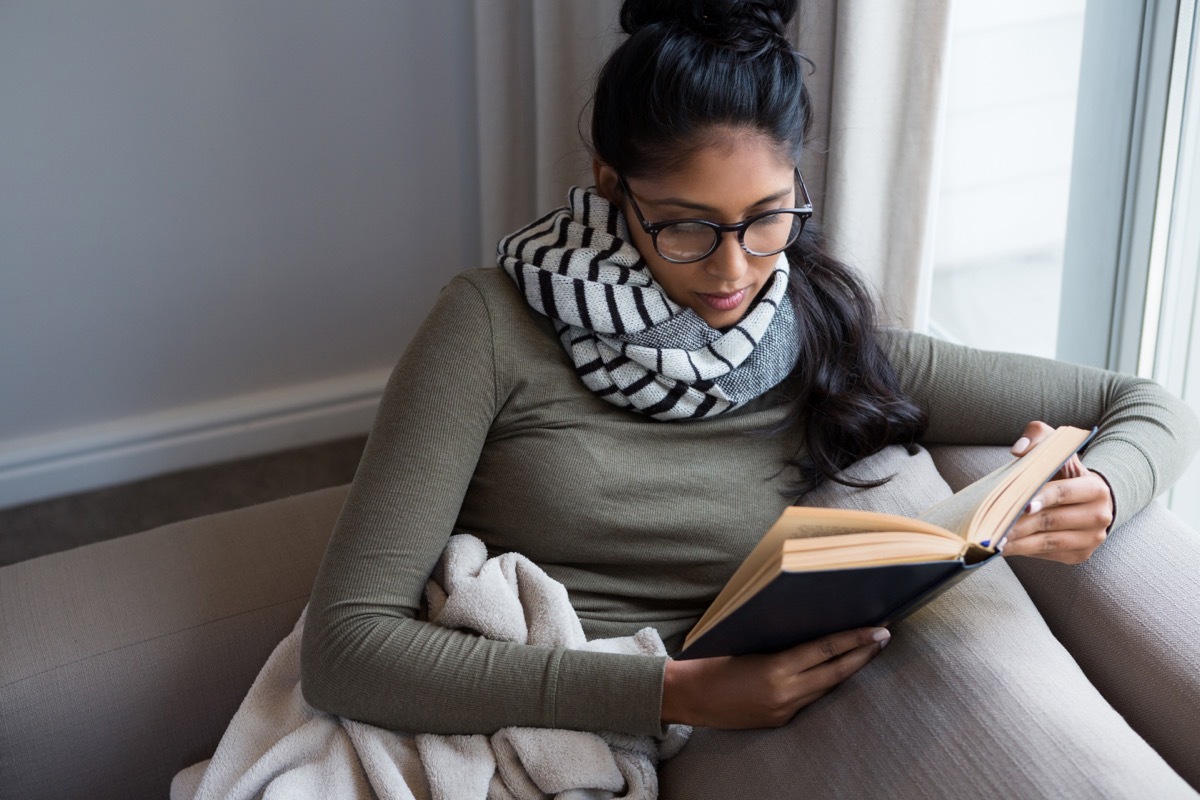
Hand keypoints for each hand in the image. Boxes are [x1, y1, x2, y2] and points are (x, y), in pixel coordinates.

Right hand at [661, 627, 889, 727]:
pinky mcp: (779, 720)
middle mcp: (785, 693)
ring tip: (866, 652)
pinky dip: (823, 683)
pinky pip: (809, 699)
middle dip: (862, 655)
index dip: (855, 640)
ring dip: (847, 669)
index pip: (825, 650)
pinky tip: (833, 671)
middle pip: (835, 673)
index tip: (878, 630)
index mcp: (775, 669)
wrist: (688, 697)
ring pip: (825, 688)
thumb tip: (811, 627)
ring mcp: (783, 710)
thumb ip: (779, 641)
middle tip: (885, 638)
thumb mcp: (747, 642)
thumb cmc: (711, 659)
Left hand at [1002, 420, 1113, 563]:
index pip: (1062, 493)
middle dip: (1019, 524)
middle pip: (1051, 521)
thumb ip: (1039, 437)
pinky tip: (1004, 547)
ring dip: (1017, 542)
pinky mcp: (1079, 555)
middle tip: (992, 527)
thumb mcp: (1056, 448)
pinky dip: (1023, 550)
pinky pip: (1047, 554)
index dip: (1040, 498)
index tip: (1020, 505)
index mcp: (1096, 488)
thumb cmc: (1063, 471)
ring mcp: (1091, 539)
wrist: (1085, 499)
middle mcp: (1100, 516)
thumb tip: (1019, 450)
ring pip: (1047, 542)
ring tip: (992, 541)